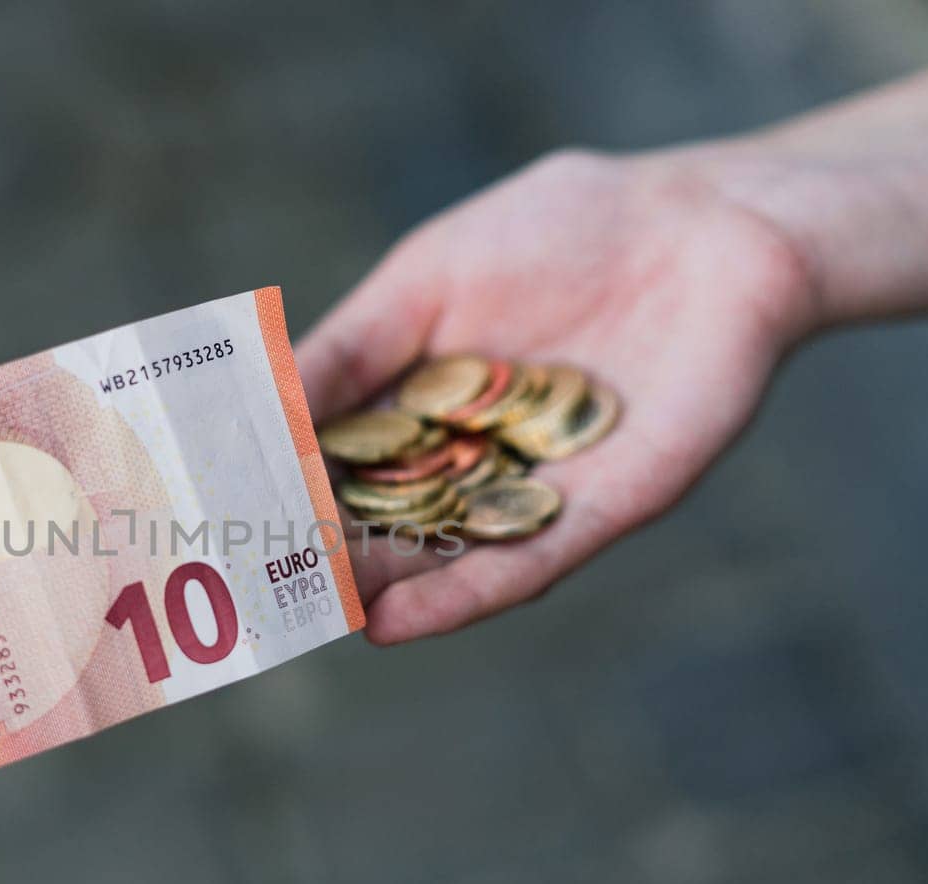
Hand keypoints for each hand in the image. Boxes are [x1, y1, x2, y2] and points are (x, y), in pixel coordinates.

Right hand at [298, 149, 820, 643]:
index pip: (343, 466)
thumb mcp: (426, 283)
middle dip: (328, 560)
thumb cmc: (561, 231)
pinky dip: (463, 593)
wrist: (707, 221)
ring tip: (308, 619)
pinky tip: (397, 620)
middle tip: (253, 591)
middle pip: (390, 524)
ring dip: (382, 591)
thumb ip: (349, 352)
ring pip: (450, 556)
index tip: (220, 524)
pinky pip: (529, 560)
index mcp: (430, 405)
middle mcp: (479, 460)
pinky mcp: (608, 508)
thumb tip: (255, 411)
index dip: (286, 497)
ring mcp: (540, 490)